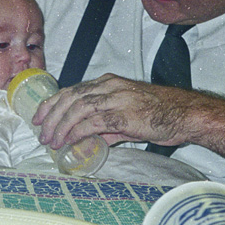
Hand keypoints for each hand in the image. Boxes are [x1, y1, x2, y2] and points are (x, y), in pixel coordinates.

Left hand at [32, 73, 191, 148]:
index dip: (52, 102)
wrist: (185, 114)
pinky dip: (76, 132)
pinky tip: (68, 142)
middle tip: (41, 132)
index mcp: (109, 83)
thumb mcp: (128, 116)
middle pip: (70, 97)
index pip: (72, 89)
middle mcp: (109, 86)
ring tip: (52, 141)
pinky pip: (92, 122)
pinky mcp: (123, 114)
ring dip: (60, 125)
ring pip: (77, 108)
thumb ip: (107, 126)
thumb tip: (90, 140)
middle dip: (51, 115)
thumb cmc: (161, 114)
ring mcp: (116, 99)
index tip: (39, 116)